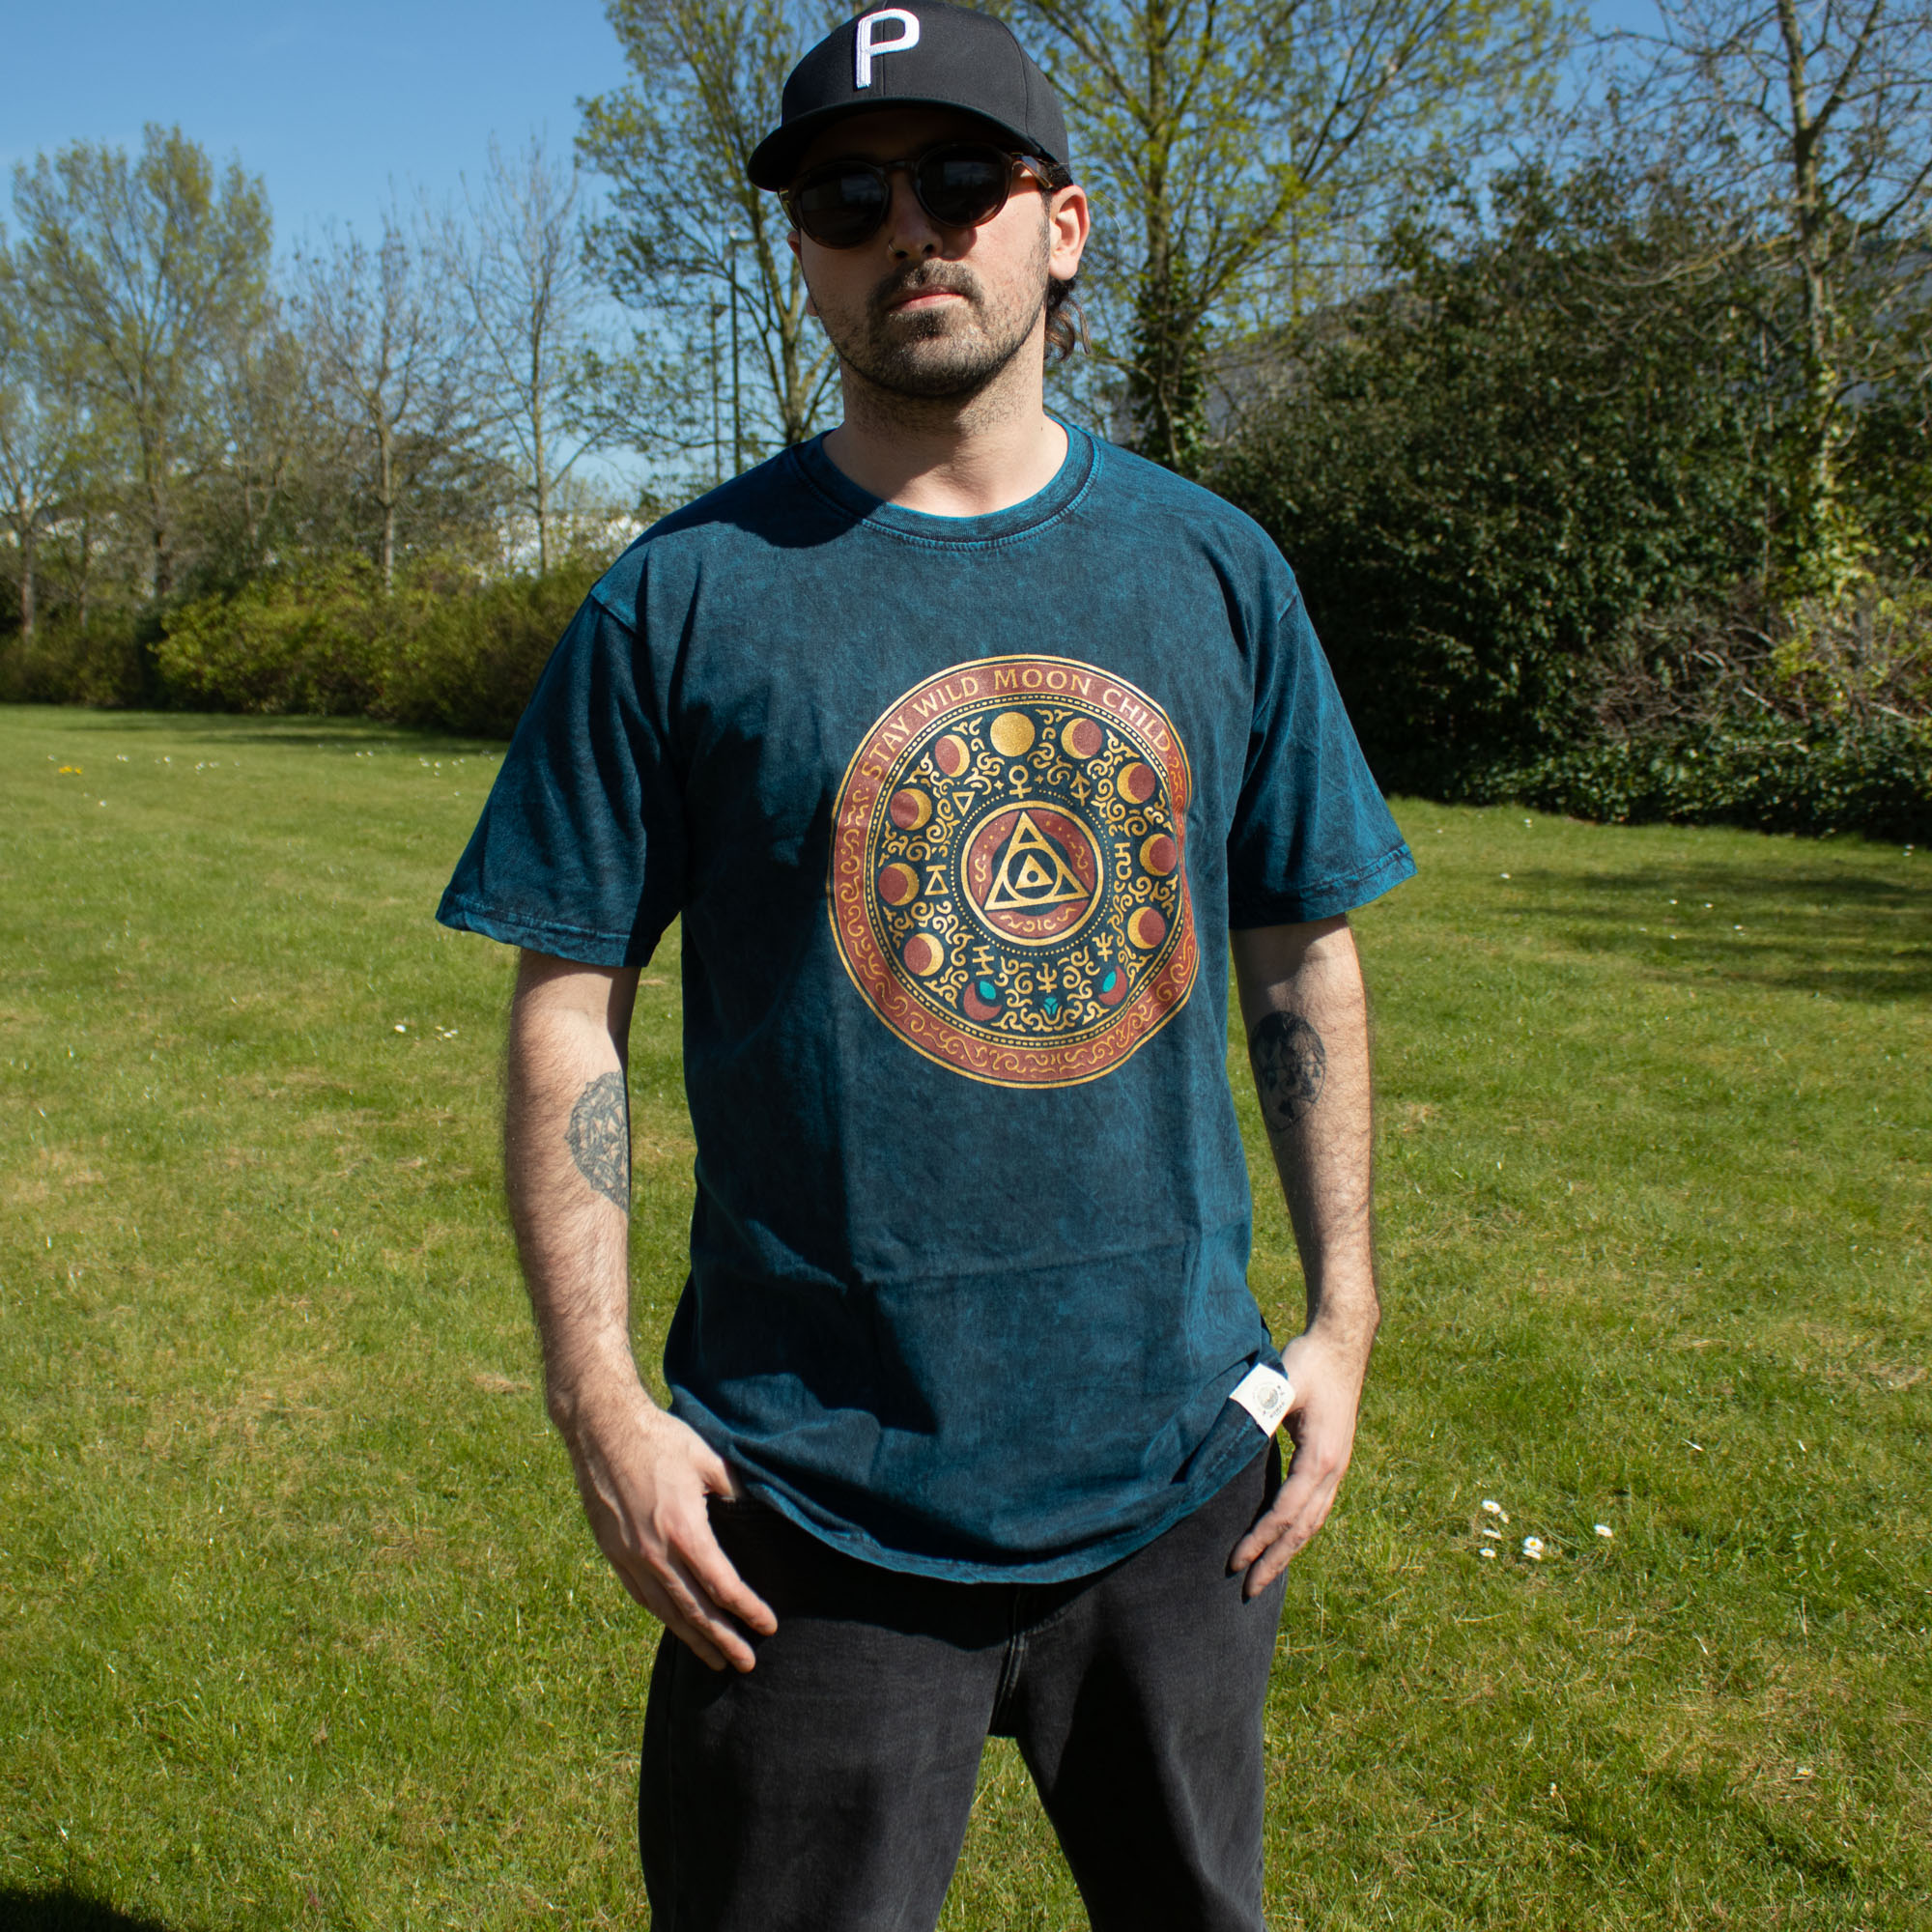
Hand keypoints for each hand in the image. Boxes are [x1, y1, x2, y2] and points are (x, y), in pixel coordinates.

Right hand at [556, 1378, 777, 1671]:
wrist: (601, 1430)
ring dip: (693, 1638)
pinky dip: (664, 1616)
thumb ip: (734, 1490)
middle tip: (747, 1663)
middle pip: (695, 1611)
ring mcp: (630, 1557)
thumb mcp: (707, 1459)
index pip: (722, 1585)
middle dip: (723, 1640)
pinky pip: (642, 1596)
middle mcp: (655, 1553)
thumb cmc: (659, 1439)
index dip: (748, 1609)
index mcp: (684, 1531)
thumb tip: (756, 1510)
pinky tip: (677, 1626)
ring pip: (666, 1611)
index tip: (768, 1626)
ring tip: (715, 1660)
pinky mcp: (614, 1553)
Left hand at [1229, 1326, 1370, 1598]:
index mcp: (1320, 1458)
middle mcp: (1334, 1470)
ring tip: (1265, 1575)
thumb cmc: (1309, 1361)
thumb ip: (1258, 1417)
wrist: (1342, 1342)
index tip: (1235, 1561)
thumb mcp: (1280, 1386)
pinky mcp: (1333, 1459)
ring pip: (1313, 1522)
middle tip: (1248, 1590)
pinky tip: (1285, 1538)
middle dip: (1276, 1561)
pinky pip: (1316, 1506)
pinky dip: (1299, 1530)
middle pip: (1303, 1529)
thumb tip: (1229, 1448)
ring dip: (1288, 1551)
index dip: (1260, 1540)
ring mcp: (1337, 1467)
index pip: (1285, 1512)